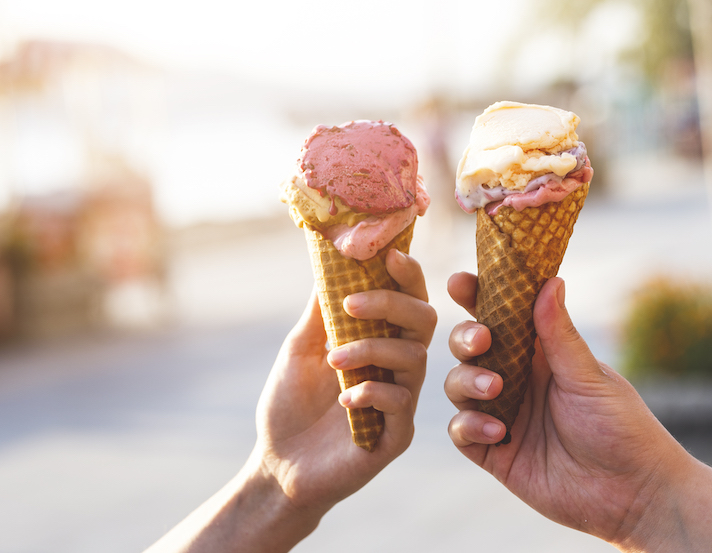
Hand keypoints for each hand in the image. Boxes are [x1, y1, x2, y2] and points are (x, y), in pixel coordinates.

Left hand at [146, 249, 435, 552]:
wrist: (278, 465)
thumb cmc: (291, 405)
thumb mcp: (301, 348)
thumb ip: (321, 311)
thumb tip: (332, 260)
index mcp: (383, 340)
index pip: (409, 299)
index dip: (407, 275)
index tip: (389, 255)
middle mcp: (400, 366)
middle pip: (424, 320)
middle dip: (391, 304)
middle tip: (351, 304)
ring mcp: (402, 400)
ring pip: (414, 357)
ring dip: (370, 349)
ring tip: (332, 359)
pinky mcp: (397, 435)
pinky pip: (400, 402)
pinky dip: (371, 391)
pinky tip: (343, 398)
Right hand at [444, 273, 682, 547]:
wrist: (632, 493)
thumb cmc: (621, 427)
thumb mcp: (589, 377)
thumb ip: (560, 334)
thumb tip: (551, 280)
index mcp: (541, 353)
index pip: (502, 316)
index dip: (477, 296)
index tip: (461, 282)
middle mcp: (517, 379)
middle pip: (469, 347)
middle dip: (465, 337)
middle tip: (482, 340)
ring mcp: (503, 415)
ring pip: (458, 385)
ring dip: (467, 381)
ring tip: (495, 389)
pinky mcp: (495, 454)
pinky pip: (462, 432)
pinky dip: (471, 425)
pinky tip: (499, 431)